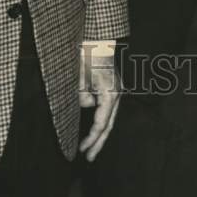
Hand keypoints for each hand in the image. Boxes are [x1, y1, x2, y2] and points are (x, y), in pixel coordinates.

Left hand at [78, 45, 120, 161]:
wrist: (97, 39)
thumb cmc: (86, 56)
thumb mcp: (79, 79)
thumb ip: (82, 97)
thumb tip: (87, 106)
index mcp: (110, 94)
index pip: (101, 123)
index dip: (92, 138)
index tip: (82, 149)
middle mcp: (117, 94)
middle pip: (109, 124)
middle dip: (98, 142)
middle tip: (89, 157)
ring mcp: (117, 91)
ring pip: (109, 117)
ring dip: (98, 131)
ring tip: (87, 145)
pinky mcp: (114, 88)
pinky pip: (107, 109)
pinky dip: (100, 118)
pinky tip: (92, 127)